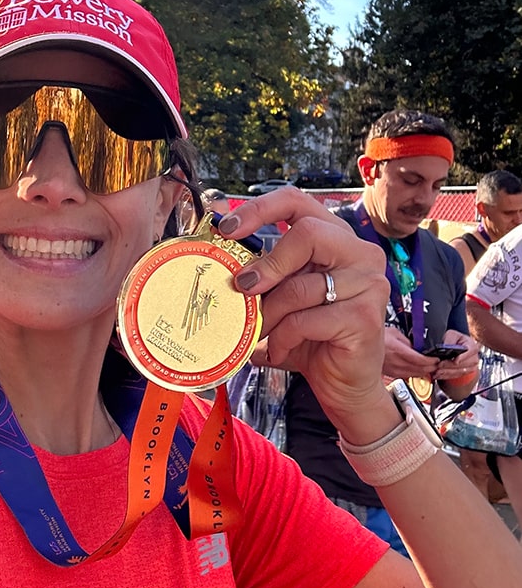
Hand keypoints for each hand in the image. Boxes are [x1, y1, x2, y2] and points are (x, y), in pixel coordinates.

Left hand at [217, 189, 390, 421]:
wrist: (345, 385)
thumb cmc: (311, 336)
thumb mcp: (284, 296)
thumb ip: (264, 273)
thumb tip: (217, 253)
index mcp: (337, 238)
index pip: (298, 202)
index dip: (260, 209)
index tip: (228, 227)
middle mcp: (360, 254)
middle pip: (307, 233)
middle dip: (268, 263)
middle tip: (244, 287)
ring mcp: (368, 284)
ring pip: (301, 285)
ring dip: (271, 313)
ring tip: (261, 331)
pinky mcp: (364, 318)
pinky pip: (306, 319)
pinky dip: (282, 337)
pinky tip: (278, 349)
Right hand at [382, 326, 437, 379]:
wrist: (364, 348)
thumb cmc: (378, 339)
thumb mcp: (395, 333)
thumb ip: (408, 341)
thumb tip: (420, 347)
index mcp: (398, 351)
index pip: (421, 360)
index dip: (432, 361)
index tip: (437, 359)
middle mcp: (397, 363)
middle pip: (420, 370)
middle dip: (431, 367)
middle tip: (437, 363)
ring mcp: (394, 370)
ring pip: (415, 375)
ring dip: (425, 372)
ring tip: (430, 367)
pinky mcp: (393, 374)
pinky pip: (408, 376)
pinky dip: (416, 374)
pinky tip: (419, 370)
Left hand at [434, 330, 478, 381]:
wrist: (459, 346)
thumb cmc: (456, 339)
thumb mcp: (452, 334)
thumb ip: (450, 339)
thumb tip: (446, 346)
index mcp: (472, 346)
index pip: (470, 352)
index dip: (462, 357)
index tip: (455, 360)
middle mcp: (474, 358)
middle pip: (463, 364)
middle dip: (450, 365)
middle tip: (439, 365)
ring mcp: (471, 367)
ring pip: (459, 372)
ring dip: (447, 373)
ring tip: (437, 372)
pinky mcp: (465, 373)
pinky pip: (456, 376)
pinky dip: (447, 376)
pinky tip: (438, 375)